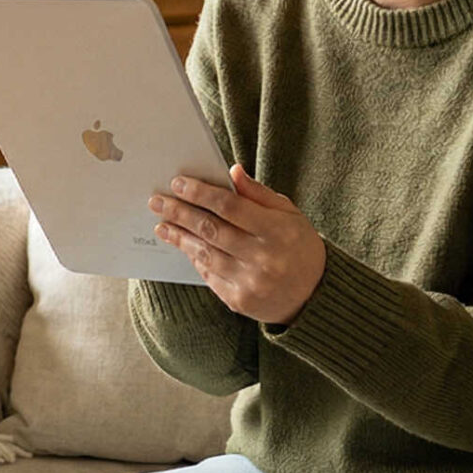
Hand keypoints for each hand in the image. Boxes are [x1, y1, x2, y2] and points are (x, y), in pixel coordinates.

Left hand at [150, 164, 326, 325]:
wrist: (314, 296)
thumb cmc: (299, 247)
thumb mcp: (289, 214)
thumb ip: (259, 194)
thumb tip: (232, 171)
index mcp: (277, 230)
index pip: (230, 206)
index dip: (201, 193)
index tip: (178, 183)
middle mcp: (263, 257)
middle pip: (211, 229)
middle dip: (180, 212)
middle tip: (158, 201)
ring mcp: (250, 282)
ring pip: (204, 253)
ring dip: (179, 236)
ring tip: (163, 223)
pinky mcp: (239, 301)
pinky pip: (208, 275)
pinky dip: (194, 257)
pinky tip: (182, 244)